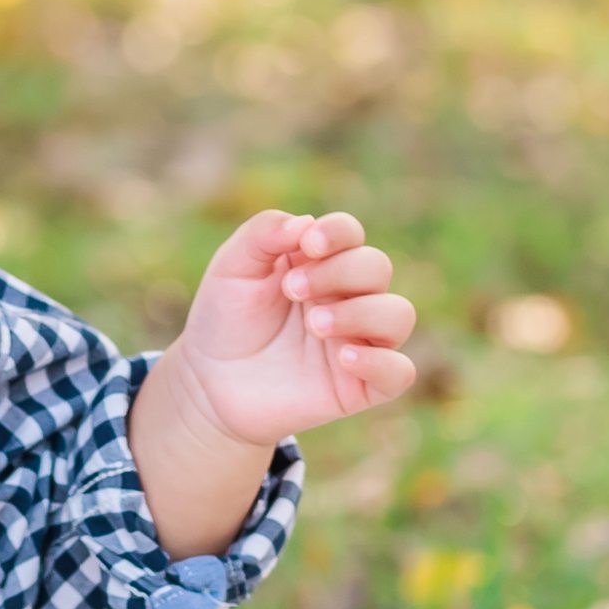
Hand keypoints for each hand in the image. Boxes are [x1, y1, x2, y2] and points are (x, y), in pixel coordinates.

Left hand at [166, 207, 417, 444]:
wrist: (209, 382)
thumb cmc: (226, 318)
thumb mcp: (232, 267)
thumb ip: (263, 234)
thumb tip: (305, 222)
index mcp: (320, 263)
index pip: (351, 233)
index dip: (337, 233)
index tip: (306, 245)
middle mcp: (348, 297)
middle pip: (376, 267)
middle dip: (338, 273)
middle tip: (292, 290)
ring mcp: (358, 340)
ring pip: (398, 315)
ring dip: (362, 313)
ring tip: (315, 325)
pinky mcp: (361, 386)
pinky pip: (399, 372)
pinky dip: (381, 362)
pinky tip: (344, 358)